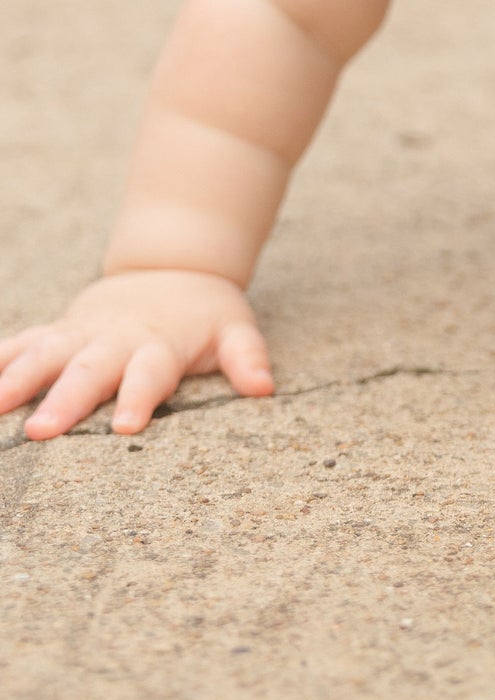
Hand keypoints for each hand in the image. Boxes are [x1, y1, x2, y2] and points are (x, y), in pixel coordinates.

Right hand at [0, 271, 273, 439]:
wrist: (171, 266)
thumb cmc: (205, 314)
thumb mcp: (235, 329)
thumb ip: (247, 358)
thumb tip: (265, 386)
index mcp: (158, 346)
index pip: (150, 373)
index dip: (139, 397)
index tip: (124, 426)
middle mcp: (114, 340)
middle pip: (89, 371)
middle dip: (64, 400)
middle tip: (40, 432)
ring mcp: (81, 334)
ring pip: (44, 354)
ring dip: (16, 379)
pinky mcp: (58, 331)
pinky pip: (21, 343)